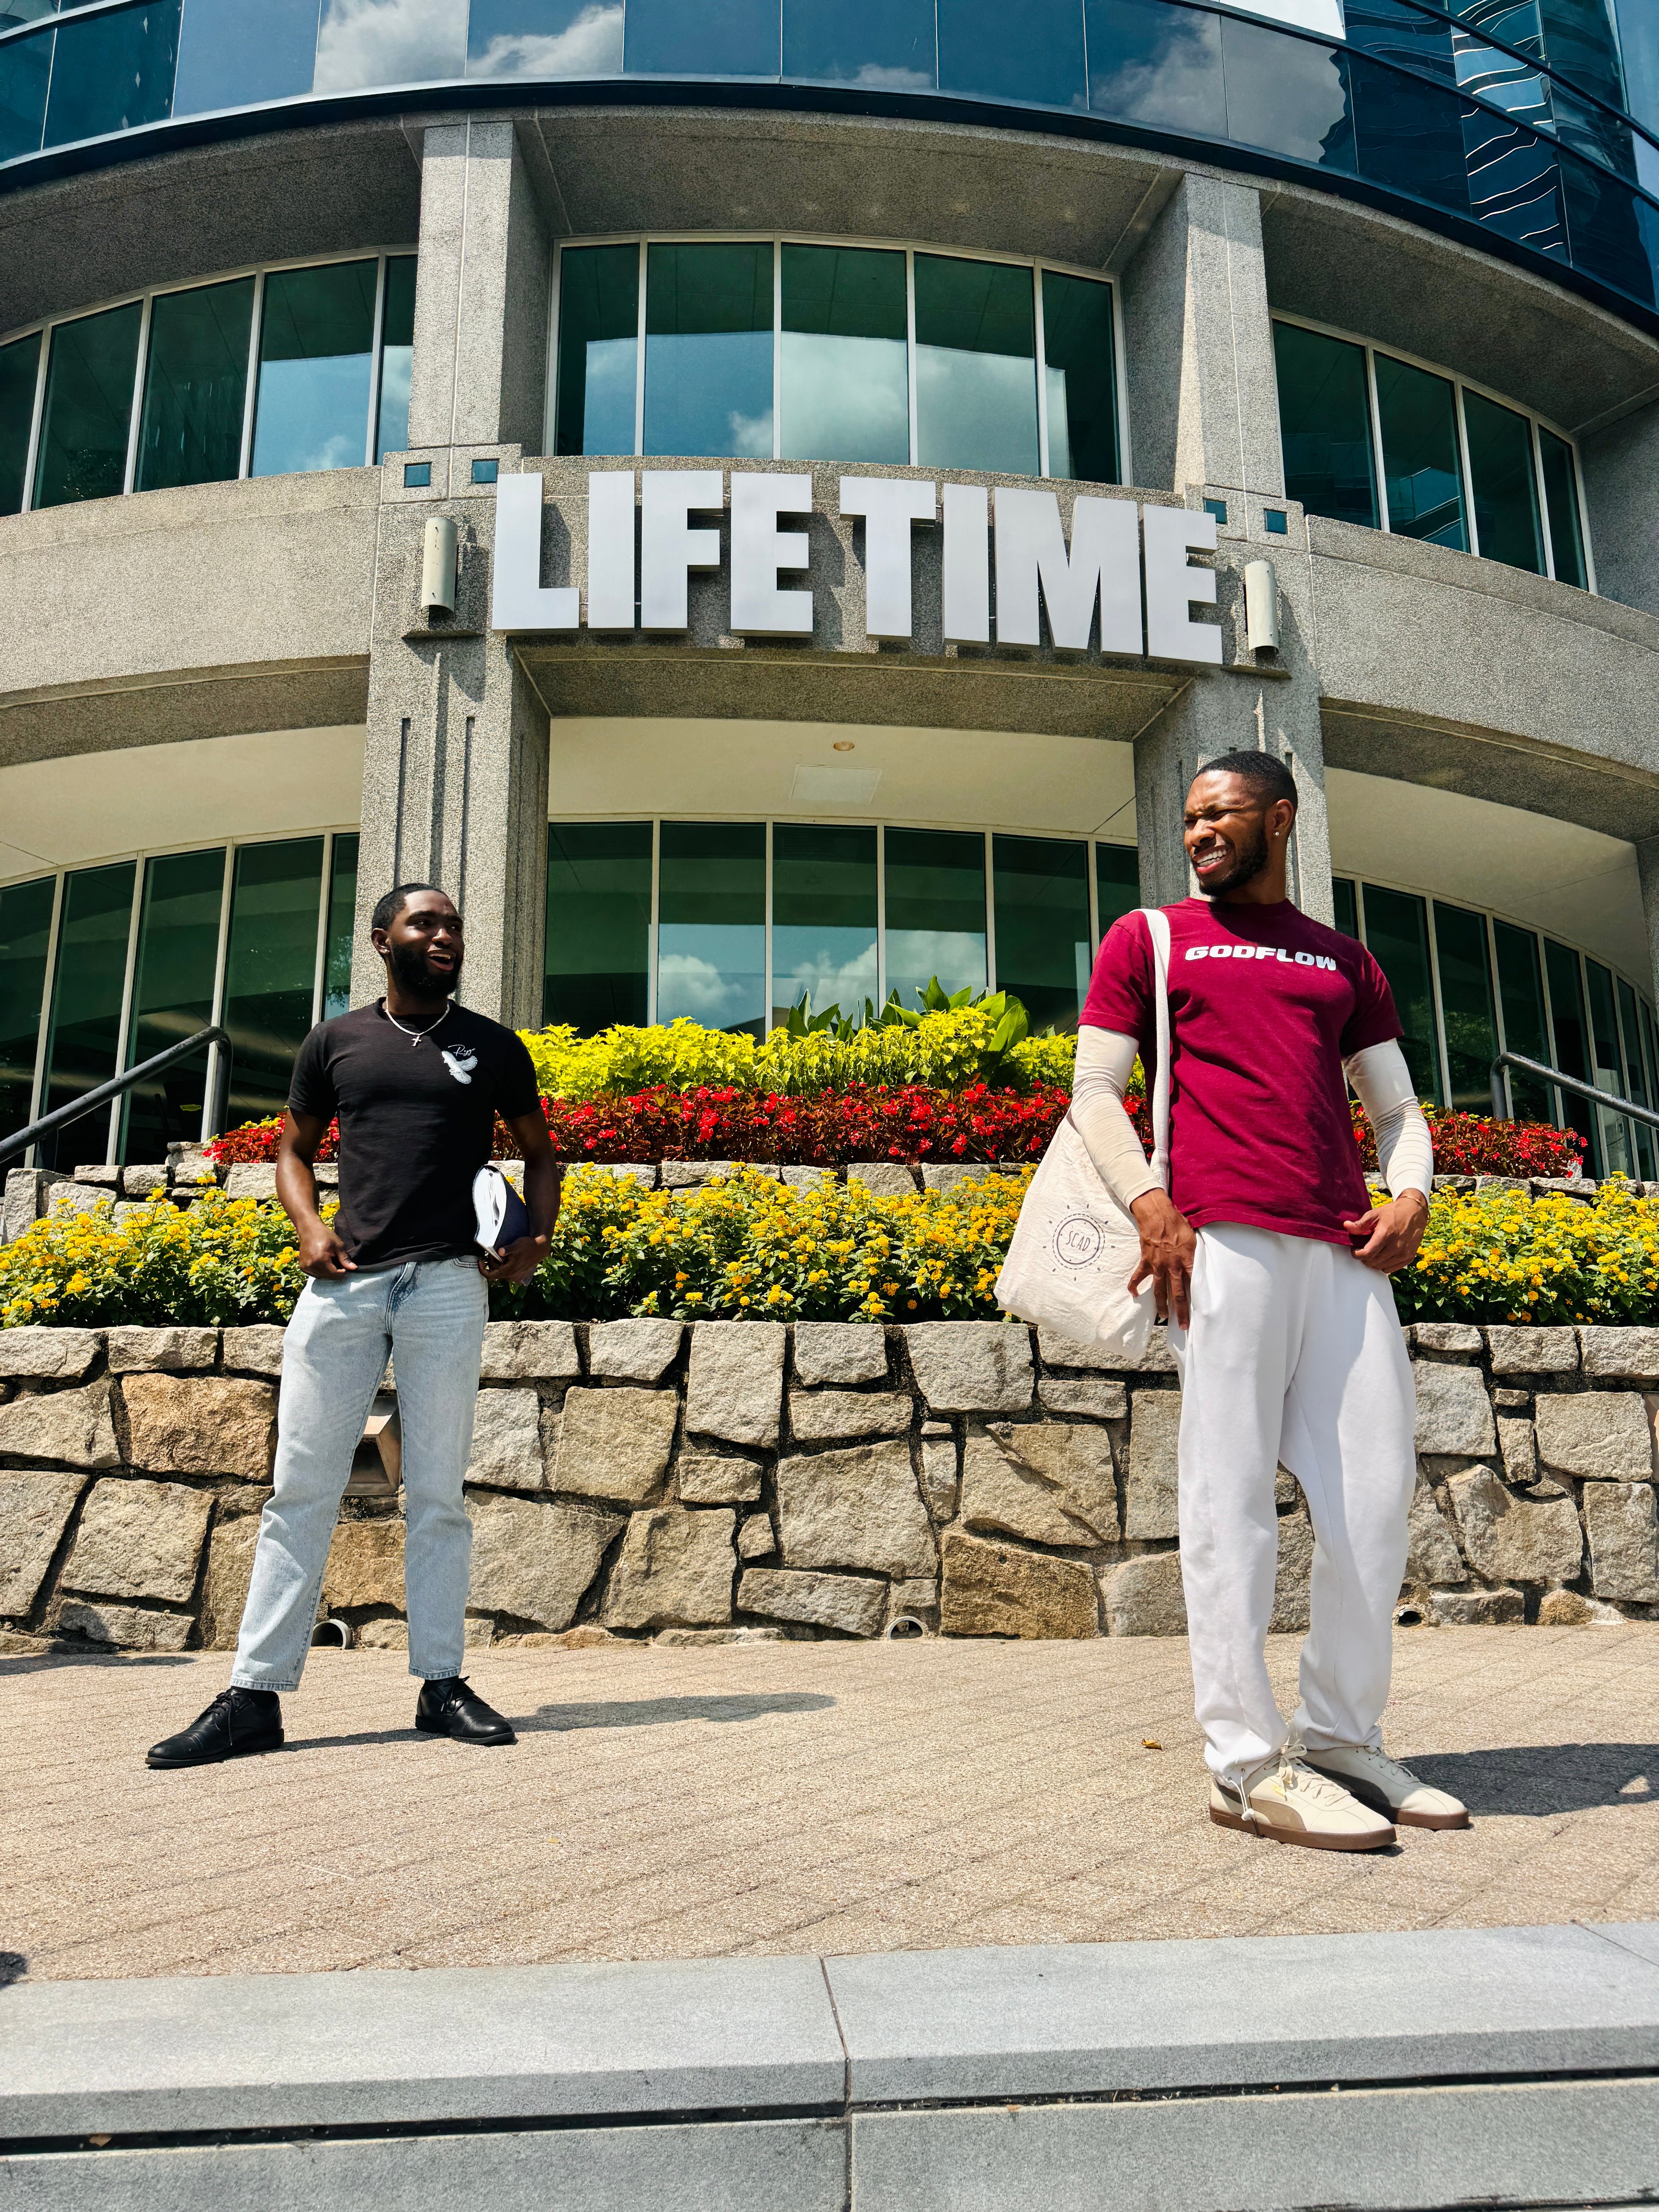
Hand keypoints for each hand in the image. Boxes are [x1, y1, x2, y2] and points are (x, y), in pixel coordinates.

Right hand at [299, 1222, 355, 1278]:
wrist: (309, 1230)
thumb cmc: (325, 1235)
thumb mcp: (338, 1245)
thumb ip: (344, 1258)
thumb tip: (354, 1268)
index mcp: (320, 1259)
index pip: (333, 1274)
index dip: (342, 1273)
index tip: (345, 1268)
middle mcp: (311, 1265)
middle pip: (327, 1276)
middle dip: (335, 1273)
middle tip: (339, 1265)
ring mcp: (305, 1267)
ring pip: (321, 1277)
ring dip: (328, 1273)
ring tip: (331, 1262)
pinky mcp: (302, 1267)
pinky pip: (315, 1274)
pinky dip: (321, 1272)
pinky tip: (324, 1263)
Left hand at [478, 1233, 549, 1286]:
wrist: (540, 1248)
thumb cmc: (528, 1245)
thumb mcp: (517, 1245)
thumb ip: (507, 1249)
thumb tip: (499, 1251)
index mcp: (509, 1271)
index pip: (491, 1275)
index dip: (482, 1270)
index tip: (479, 1261)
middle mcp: (512, 1277)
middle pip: (496, 1272)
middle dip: (492, 1262)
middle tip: (493, 1251)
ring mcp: (516, 1277)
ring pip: (502, 1272)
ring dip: (499, 1264)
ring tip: (501, 1254)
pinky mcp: (520, 1275)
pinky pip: (508, 1273)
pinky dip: (505, 1266)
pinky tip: (508, 1258)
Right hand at [1128, 1190, 1196, 1327]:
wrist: (1157, 1214)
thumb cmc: (1178, 1223)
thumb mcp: (1194, 1239)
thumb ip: (1197, 1255)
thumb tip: (1203, 1266)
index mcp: (1186, 1261)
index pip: (1194, 1286)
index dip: (1197, 1301)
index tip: (1200, 1313)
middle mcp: (1172, 1267)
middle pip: (1177, 1294)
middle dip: (1180, 1311)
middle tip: (1183, 1326)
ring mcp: (1157, 1266)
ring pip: (1159, 1290)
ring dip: (1160, 1305)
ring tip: (1162, 1316)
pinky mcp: (1146, 1261)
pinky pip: (1138, 1276)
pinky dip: (1134, 1285)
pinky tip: (1133, 1295)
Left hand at [1343, 1190, 1428, 1273]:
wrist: (1414, 1213)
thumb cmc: (1393, 1213)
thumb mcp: (1375, 1214)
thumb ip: (1360, 1224)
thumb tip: (1346, 1226)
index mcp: (1386, 1235)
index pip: (1367, 1254)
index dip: (1357, 1254)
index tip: (1355, 1249)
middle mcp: (1396, 1246)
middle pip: (1372, 1262)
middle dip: (1364, 1257)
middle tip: (1364, 1248)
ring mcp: (1403, 1253)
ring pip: (1380, 1267)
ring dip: (1373, 1261)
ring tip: (1374, 1250)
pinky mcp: (1409, 1258)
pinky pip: (1390, 1269)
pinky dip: (1383, 1264)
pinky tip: (1383, 1254)